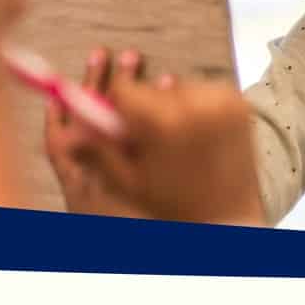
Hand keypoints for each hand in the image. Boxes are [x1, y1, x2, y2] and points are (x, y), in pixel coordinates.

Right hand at [56, 48, 265, 225]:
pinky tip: (196, 135)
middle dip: (143, 107)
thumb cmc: (178, 205)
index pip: (124, 89)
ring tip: (175, 140)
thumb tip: (67, 129)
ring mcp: (221, 101)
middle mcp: (194, 105)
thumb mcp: (128, 181)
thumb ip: (97, 150)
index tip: (113, 108)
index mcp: (162, 123)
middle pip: (151, 88)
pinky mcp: (238, 103)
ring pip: (177, 88)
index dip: (114, 99)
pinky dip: (197, 107)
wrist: (230, 217)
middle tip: (148, 134)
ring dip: (171, 105)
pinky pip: (205, 92)